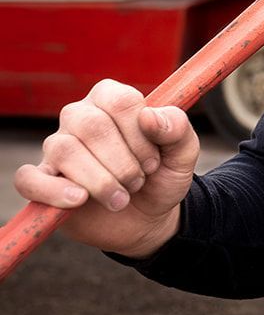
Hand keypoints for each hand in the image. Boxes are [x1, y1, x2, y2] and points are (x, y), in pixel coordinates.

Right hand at [14, 81, 199, 256]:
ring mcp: (56, 147)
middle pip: (91, 126)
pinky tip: (79, 200)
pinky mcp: (43, 180)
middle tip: (138, 182)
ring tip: (121, 198)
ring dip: (100, 181)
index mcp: (111, 98)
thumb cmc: (162, 176)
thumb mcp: (183, 153)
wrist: (149, 216)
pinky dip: (53, 191)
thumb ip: (176, 128)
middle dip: (123, 162)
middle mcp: (79, 116)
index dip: (141, 136)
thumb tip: (149, 116)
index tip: (153, 161)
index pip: (120, 101)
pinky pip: (29, 179)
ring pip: (64, 150)